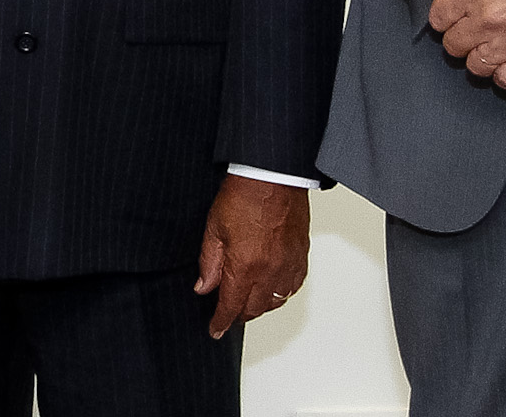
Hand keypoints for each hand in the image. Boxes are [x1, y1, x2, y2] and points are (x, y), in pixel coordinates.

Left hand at [195, 177, 308, 337]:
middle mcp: (270, 270)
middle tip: (228, 315)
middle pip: (254, 308)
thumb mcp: (214, 229)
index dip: (221, 321)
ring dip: (260, 307)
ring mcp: (288, 264)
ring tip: (248, 304)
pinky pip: (293, 286)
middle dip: (239, 315)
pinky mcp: (301, 256)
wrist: (273, 176)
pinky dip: (281, 294)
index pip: (231, 306)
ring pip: (275, 301)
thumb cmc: (244, 195)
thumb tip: (204, 286)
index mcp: (245, 266)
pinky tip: (272, 290)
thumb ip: (209, 263)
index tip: (215, 330)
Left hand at [416, 0, 505, 91]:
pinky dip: (503, 75)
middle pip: (454, 44)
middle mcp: (485, 19)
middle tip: (470, 33)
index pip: (437, 17)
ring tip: (487, 48)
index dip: (444, 17)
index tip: (453, 16)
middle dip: (458, 39)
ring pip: (477, 65)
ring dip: (479, 58)